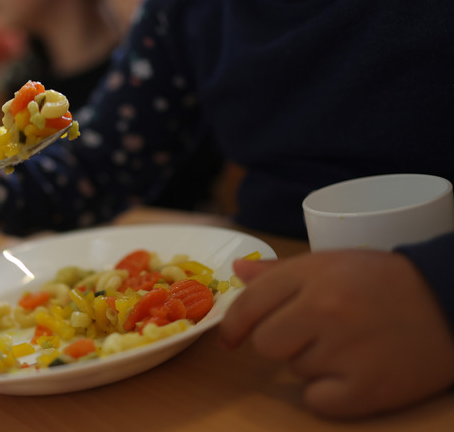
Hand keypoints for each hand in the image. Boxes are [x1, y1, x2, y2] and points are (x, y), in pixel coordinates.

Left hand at [219, 250, 453, 418]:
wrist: (451, 303)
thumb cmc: (388, 282)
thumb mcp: (334, 263)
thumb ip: (282, 272)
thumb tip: (238, 273)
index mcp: (314, 275)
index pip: (250, 304)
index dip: (234, 325)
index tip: (233, 337)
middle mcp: (325, 310)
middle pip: (266, 344)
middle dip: (282, 342)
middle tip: (315, 334)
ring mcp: (346, 351)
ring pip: (295, 371)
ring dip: (314, 364)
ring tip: (351, 345)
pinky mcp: (366, 390)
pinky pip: (317, 401)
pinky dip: (332, 394)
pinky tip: (357, 372)